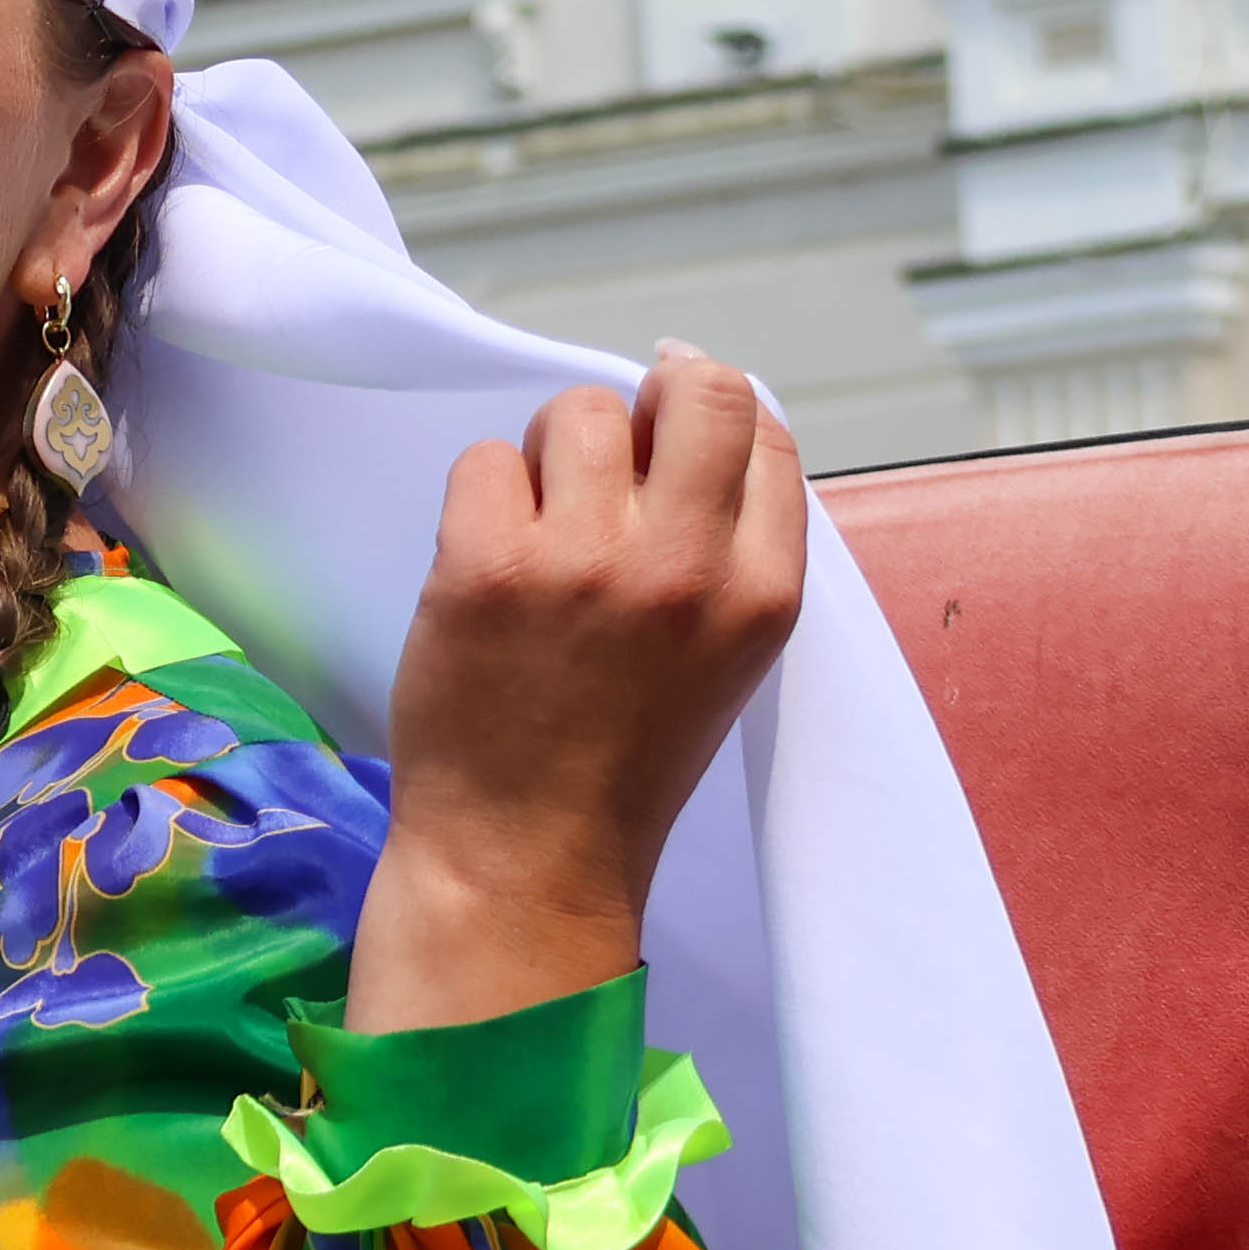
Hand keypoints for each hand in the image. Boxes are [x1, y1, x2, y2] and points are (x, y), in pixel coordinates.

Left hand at [354, 346, 806, 1035]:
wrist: (527, 859)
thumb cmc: (618, 758)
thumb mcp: (722, 654)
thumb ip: (725, 546)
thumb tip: (688, 399)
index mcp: (763, 592)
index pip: (766, 433)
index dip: (708, 424)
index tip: (664, 448)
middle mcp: (688, 566)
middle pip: (699, 390)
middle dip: (651, 399)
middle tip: (606, 461)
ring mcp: (586, 560)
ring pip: (578, 412)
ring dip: (553, 451)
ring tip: (540, 528)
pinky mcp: (488, 566)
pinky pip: (485, 459)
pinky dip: (482, 498)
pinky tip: (487, 567)